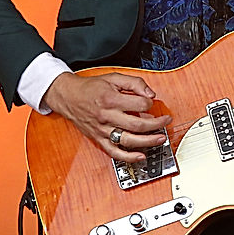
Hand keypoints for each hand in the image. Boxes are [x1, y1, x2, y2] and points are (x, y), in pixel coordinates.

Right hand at [41, 71, 171, 162]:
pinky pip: (114, 152)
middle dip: (156, 124)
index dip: (150, 103)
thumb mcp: (113, 77)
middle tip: (166, 122)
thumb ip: (134, 83)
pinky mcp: (99, 139)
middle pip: (137, 125)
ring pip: (128, 141)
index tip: (151, 103)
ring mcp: (102, 130)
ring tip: (160, 139)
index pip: (139, 105)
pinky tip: (141, 156)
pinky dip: (128, 157)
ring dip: (148, 142)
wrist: (68, 97)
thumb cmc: (90, 88)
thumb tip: (150, 94)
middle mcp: (107, 116)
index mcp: (111, 100)